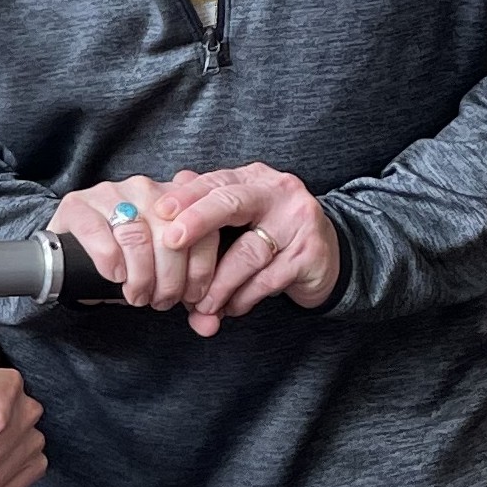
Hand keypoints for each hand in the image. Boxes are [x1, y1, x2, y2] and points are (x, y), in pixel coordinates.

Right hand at [48, 173, 216, 309]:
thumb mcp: (165, 272)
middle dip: (170, 281)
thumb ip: (190, 293)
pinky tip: (114, 276)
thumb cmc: (127, 262)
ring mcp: (110, 193)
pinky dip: (109, 261)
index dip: (200, 271)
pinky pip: (98, 233)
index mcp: (176, 199)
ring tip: (136, 295)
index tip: (191, 297)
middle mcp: (145, 189)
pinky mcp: (77, 205)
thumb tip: (209, 324)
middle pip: (170, 237)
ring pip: (136, 236)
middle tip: (160, 301)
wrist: (72, 251)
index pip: (204, 231)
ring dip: (140, 277)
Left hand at [160, 163, 342, 336]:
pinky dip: (242, 298)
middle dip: (197, 221)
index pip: (215, 181)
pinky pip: (267, 279)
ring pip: (248, 252)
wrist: (328, 255)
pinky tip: (229, 308)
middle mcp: (278, 192)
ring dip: (218, 282)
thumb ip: (202, 226)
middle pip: (232, 202)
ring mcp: (298, 222)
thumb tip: (159, 234)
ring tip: (200, 303)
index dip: (186, 196)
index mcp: (253, 178)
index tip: (158, 212)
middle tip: (171, 242)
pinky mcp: (311, 254)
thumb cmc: (268, 235)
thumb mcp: (237, 223)